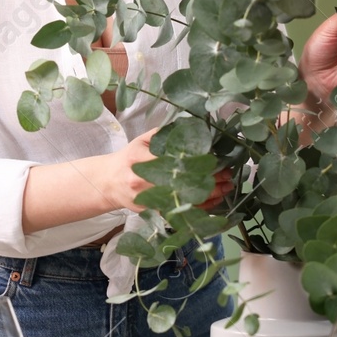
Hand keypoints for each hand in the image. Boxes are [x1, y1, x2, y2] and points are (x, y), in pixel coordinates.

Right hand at [98, 130, 234, 212]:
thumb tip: (193, 126)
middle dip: (209, 179)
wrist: (108, 183)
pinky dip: (199, 208)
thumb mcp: (141, 140)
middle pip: (183, 181)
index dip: (199, 159)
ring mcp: (148, 198)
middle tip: (228, 174)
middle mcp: (143, 180)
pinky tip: (214, 201)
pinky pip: (181, 211)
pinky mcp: (152, 211)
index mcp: (140, 158)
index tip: (217, 158)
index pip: (175, 159)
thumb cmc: (128, 158)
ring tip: (226, 187)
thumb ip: (164, 134)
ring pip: (184, 199)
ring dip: (209, 195)